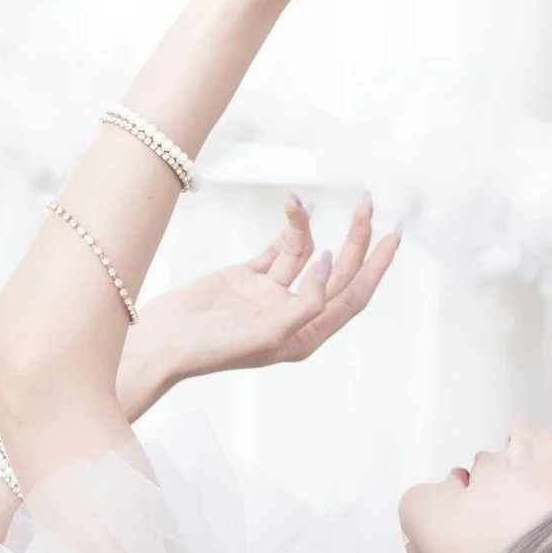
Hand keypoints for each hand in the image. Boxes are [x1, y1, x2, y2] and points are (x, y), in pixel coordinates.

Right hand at [118, 195, 400, 407]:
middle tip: (367, 205)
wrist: (158, 343)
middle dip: (356, 239)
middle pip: (337, 272)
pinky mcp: (246, 277)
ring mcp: (269, 295)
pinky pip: (277, 247)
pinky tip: (292, 206)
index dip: (377, 266)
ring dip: (307, 227)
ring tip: (299, 202)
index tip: (394, 235)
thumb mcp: (267, 334)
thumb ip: (307, 301)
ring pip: (305, 253)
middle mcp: (292, 315)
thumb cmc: (209, 350)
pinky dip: (286, 227)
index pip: (353, 296)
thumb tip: (331, 263)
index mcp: (305, 336)